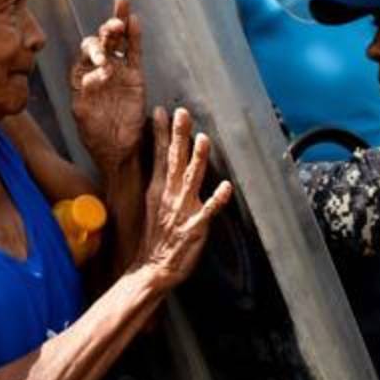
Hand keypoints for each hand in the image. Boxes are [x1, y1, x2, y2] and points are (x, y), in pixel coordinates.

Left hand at [70, 0, 145, 171]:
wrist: (118, 150)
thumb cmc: (96, 135)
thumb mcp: (83, 115)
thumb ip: (84, 95)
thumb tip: (93, 76)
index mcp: (82, 76)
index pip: (85, 53)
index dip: (93, 52)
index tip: (103, 65)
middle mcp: (99, 70)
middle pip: (101, 41)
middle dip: (106, 32)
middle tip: (113, 27)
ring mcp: (118, 71)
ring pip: (118, 41)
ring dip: (118, 24)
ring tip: (121, 9)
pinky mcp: (135, 77)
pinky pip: (134, 53)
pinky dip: (134, 37)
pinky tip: (134, 21)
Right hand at [137, 107, 233, 287]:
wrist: (153, 267)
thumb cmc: (156, 235)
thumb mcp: (153, 202)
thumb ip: (161, 179)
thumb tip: (163, 156)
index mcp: (158, 189)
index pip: (159, 156)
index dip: (161, 133)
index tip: (161, 111)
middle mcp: (169, 196)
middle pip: (174, 161)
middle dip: (178, 136)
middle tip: (182, 113)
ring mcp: (182, 211)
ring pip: (191, 180)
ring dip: (197, 160)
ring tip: (203, 139)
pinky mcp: (195, 228)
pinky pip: (207, 212)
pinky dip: (216, 200)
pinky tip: (226, 187)